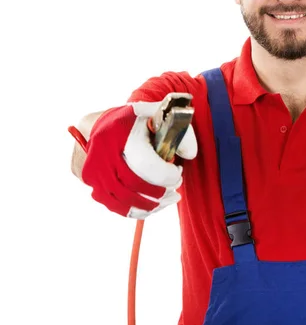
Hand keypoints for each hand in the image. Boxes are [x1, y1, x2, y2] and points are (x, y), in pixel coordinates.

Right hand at [81, 101, 197, 219]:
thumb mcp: (155, 115)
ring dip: (153, 205)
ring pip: (125, 200)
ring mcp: (96, 173)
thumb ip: (176, 130)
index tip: (178, 171)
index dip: (166, 173)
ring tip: (170, 199)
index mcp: (119, 134)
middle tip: (176, 187)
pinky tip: (154, 206)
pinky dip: (138, 211)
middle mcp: (103, 154)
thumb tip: (190, 154)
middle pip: (134, 185)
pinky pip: (117, 207)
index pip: (145, 164)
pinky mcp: (94, 186)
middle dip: (161, 191)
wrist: (97, 127)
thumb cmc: (132, 122)